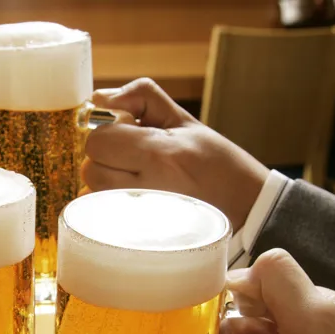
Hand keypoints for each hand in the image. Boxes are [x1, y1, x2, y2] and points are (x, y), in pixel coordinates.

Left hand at [83, 78, 268, 230]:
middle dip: (105, 160)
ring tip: (136, 180)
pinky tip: (134, 201)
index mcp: (158, 152)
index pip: (98, 140)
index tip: (128, 137)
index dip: (108, 134)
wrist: (244, 208)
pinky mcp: (138, 235)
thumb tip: (98, 99)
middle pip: (90, 169)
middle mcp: (146, 185)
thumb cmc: (214, 162)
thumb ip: (140, 97)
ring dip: (106, 184)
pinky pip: (102, 217)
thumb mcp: (183, 119)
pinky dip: (109, 207)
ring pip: (93, 194)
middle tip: (132, 160)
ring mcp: (141, 215)